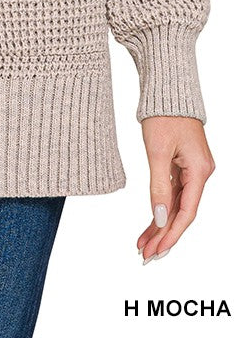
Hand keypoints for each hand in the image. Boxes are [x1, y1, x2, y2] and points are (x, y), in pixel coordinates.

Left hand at [137, 116, 214, 261]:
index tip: (156, 251)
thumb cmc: (163, 115)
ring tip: (142, 243)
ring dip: (160, 224)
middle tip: (145, 254)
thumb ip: (159, 187)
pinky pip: (173, 192)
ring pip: (176, 204)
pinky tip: (151, 222)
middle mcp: (200, 173)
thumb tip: (160, 218)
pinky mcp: (183, 164)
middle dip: (163, 235)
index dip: (171, 235)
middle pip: (182, 212)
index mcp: (200, 171)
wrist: (166, 88)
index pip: (187, 213)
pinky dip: (161, 206)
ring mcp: (192, 169)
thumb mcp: (157, 152)